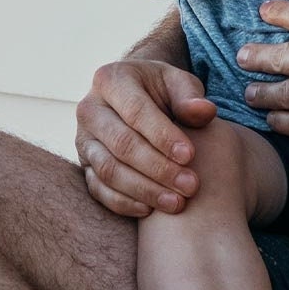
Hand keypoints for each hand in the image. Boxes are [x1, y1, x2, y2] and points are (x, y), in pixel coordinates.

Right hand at [75, 58, 217, 216]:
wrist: (137, 97)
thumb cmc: (162, 89)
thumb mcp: (177, 83)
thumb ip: (190, 96)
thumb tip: (206, 112)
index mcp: (111, 79)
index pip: (136, 111)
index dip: (163, 135)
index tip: (190, 156)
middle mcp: (90, 109)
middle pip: (122, 144)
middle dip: (158, 168)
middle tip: (190, 185)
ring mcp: (83, 140)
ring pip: (109, 171)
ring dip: (144, 190)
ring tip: (177, 202)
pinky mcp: (83, 166)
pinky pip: (99, 190)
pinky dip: (124, 203)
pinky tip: (152, 210)